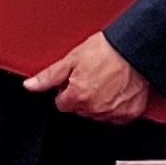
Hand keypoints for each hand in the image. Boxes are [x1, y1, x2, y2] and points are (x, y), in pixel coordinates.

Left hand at [22, 31, 160, 125]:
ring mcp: (113, 112)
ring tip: (106, 81)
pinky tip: (118, 90)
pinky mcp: (130, 113)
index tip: (76, 80)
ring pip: (97, 114)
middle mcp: (95, 108)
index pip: (62, 103)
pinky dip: (117, 106)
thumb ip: (49, 76)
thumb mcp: (71, 58)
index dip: (67, 90)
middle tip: (93, 76)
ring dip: (99, 102)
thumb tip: (30, 86)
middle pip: (79, 109)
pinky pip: (117, 116)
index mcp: (78, 96)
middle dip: (83, 95)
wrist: (135, 48)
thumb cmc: (107, 50)